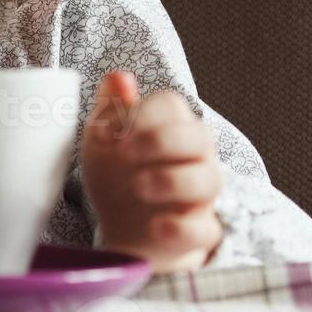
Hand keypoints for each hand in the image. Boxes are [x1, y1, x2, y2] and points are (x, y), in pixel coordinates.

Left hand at [80, 70, 223, 271]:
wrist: (121, 233)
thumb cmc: (116, 177)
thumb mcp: (102, 141)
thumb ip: (109, 108)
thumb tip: (120, 78)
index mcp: (171, 127)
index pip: (171, 105)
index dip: (142, 113)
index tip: (113, 133)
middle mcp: (194, 157)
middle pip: (199, 135)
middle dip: (161, 140)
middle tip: (125, 153)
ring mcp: (200, 196)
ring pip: (209, 179)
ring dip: (171, 180)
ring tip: (137, 186)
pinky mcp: (198, 232)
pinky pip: (205, 229)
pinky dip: (181, 226)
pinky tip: (156, 225)